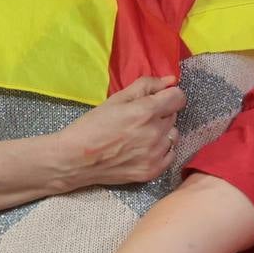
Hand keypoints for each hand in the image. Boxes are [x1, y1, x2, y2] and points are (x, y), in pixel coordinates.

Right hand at [55, 75, 186, 188]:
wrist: (76, 160)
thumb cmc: (93, 126)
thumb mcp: (116, 99)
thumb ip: (146, 86)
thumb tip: (171, 80)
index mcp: (146, 112)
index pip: (178, 97)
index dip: (169, 96)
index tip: (158, 99)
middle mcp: (155, 133)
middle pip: (173, 116)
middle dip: (160, 114)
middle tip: (139, 119)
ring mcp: (155, 155)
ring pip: (172, 135)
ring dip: (161, 133)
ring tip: (140, 136)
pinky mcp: (152, 172)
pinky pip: (170, 154)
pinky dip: (161, 150)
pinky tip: (143, 149)